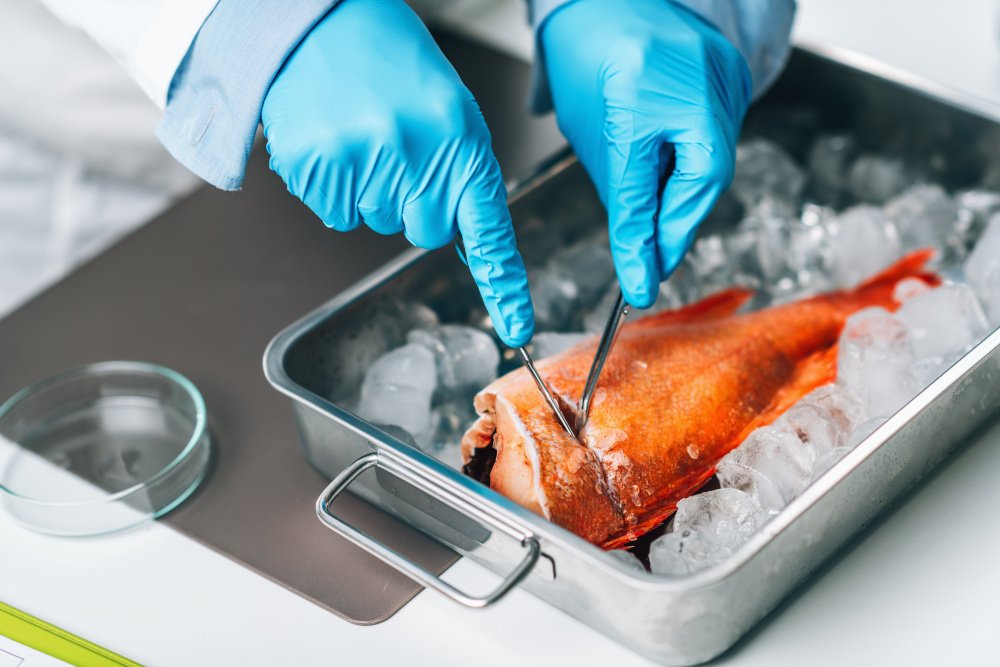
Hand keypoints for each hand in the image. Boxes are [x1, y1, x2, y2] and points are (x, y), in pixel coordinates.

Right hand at [262, 0, 533, 346]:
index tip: (516, 327)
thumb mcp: (448, 107)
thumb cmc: (387, 59)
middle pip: (424, 232)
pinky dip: (334, 188)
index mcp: (460, 139)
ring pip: (377, 223)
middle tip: (397, 150)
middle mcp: (416, 156)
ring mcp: (365, 165)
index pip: (489, 228)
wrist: (315, 20)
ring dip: (370, 192)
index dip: (503, 284)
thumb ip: (460, 168)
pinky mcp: (319, 172)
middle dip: (414, 203)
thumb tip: (458, 227)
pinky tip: (333, 144)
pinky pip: (336, 213)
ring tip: (361, 135)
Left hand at [540, 0, 750, 307]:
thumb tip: (638, 261)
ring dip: (685, 200)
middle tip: (652, 263)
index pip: (651, 185)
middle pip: (702, 178)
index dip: (648, 242)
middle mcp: (700, 78)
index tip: (641, 284)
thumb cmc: (589, 59)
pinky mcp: (735, 76)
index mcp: (652, 87)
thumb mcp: (597, 136)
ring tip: (658, 226)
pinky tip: (676, 180)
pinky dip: (697, 168)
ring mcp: (724, 74)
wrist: (603, 1)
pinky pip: (720, 138)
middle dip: (674, 226)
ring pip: (712, 162)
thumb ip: (622, 200)